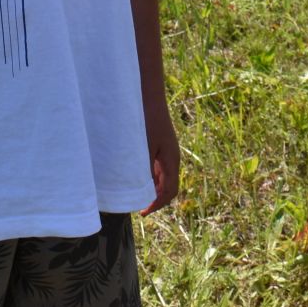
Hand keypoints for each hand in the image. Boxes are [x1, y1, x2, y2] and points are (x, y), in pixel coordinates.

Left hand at [138, 99, 179, 215]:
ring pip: (162, 178)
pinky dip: (149, 177)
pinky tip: (136, 177)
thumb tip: (143, 190)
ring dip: (152, 188)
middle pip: (167, 187)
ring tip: (135, 195)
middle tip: (138, 207)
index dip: (157, 204)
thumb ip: (144, 169)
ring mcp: (166, 151)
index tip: (143, 212)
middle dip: (155, 199)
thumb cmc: (145, 118)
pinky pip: (157, 167)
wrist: (148, 94)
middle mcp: (172, 158)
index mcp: (171, 160)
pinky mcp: (160, 145)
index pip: (169, 192)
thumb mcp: (143, 147)